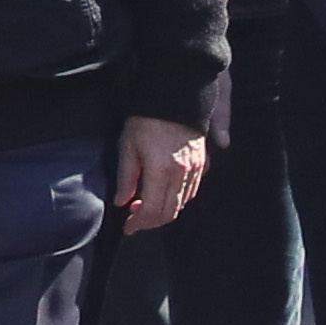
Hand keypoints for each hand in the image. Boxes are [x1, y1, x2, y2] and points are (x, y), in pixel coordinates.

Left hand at [116, 116, 206, 232]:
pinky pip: (191, 191)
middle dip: (151, 222)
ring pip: (182, 204)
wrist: (174, 97)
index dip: (139, 223)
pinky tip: (163, 193)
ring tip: (145, 205)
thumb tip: (122, 202)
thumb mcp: (128, 147)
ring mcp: (195, 170)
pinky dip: (177, 199)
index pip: (152, 211)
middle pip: (169, 213)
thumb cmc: (145, 120)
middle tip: (134, 220)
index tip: (127, 227)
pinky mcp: (203, 163)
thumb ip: (126, 178)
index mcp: (161, 172)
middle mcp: (182, 175)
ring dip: (164, 211)